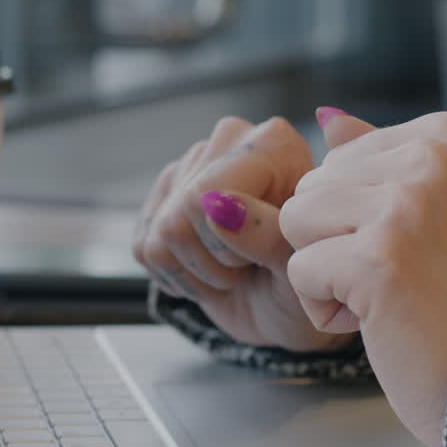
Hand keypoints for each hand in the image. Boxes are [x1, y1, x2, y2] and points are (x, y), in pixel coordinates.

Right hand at [133, 115, 357, 351]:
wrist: (286, 306)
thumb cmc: (302, 281)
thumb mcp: (299, 267)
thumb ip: (269, 235)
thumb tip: (216, 206)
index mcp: (272, 143)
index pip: (206, 194)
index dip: (228, 241)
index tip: (261, 255)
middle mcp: (228, 140)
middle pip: (177, 218)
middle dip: (213, 262)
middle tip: (250, 266)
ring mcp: (191, 165)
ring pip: (159, 237)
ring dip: (198, 274)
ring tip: (235, 270)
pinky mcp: (163, 196)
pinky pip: (144, 249)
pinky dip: (178, 277)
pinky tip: (210, 270)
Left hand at [279, 110, 446, 446]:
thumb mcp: (433, 209)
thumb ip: (378, 158)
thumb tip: (324, 117)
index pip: (339, 157)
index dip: (357, 215)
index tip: (416, 245)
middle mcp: (433, 159)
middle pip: (312, 185)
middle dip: (335, 241)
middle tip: (399, 275)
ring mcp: (407, 207)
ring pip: (295, 220)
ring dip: (325, 271)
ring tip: (382, 293)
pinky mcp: (377, 259)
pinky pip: (299, 270)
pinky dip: (324, 307)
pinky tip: (373, 319)